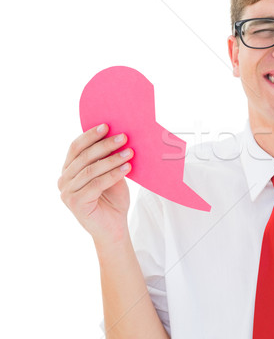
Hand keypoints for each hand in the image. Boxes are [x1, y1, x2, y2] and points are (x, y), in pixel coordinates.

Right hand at [57, 123, 133, 244]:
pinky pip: (96, 184)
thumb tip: (118, 137)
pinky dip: (113, 174)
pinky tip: (127, 168)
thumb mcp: (111, 174)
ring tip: (130, 152)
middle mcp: (64, 180)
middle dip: (105, 145)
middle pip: (84, 157)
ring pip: (91, 170)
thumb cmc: (112, 199)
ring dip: (112, 159)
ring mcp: (67, 192)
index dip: (90, 135)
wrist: (114, 226)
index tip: (107, 125)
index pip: (76, 147)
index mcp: (69, 170)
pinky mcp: (75, 203)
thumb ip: (108, 159)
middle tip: (123, 137)